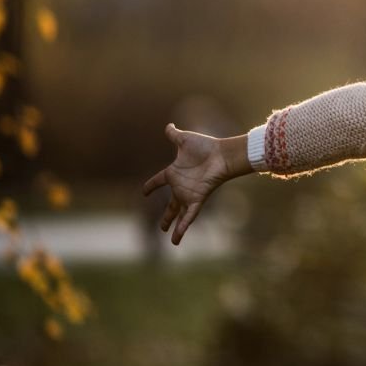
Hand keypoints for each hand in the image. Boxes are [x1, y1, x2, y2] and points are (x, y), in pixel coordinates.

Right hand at [142, 124, 236, 244]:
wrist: (222, 154)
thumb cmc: (205, 146)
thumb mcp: (184, 140)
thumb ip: (174, 135)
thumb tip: (169, 125)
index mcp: (174, 173)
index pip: (158, 181)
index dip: (150, 186)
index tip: (144, 191)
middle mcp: (181, 186)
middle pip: (171, 205)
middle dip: (167, 216)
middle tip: (162, 227)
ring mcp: (188, 194)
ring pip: (178, 214)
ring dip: (174, 226)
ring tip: (170, 239)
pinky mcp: (197, 199)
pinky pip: (188, 216)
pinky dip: (183, 226)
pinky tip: (176, 239)